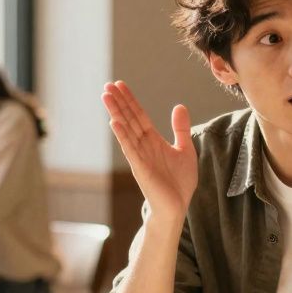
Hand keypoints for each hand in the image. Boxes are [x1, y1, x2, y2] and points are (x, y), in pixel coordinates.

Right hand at [102, 81, 197, 219]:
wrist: (176, 207)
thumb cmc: (179, 182)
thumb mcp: (185, 150)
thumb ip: (180, 129)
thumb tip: (179, 106)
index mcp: (153, 140)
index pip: (139, 115)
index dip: (130, 100)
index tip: (120, 85)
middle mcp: (143, 146)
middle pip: (129, 119)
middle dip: (119, 102)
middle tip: (107, 85)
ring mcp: (140, 156)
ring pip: (126, 130)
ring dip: (116, 113)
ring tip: (106, 96)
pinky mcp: (140, 168)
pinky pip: (130, 148)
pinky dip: (122, 135)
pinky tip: (114, 122)